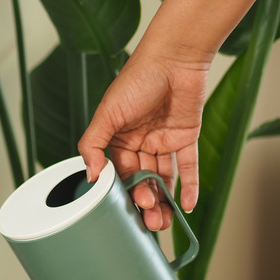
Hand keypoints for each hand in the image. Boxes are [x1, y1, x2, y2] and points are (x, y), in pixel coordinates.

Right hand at [77, 49, 205, 230]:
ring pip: (162, 178)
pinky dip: (188, 186)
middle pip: (141, 179)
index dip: (122, 191)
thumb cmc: (136, 80)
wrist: (175, 58)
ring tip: (163, 221)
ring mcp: (163, 141)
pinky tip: (187, 206)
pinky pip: (187, 166)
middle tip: (148, 219)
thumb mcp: (107, 113)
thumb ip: (93, 144)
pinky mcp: (186, 137)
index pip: (118, 172)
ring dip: (163, 200)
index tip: (125, 208)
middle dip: (144, 201)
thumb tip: (91, 175)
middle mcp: (139, 142)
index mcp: (117, 137)